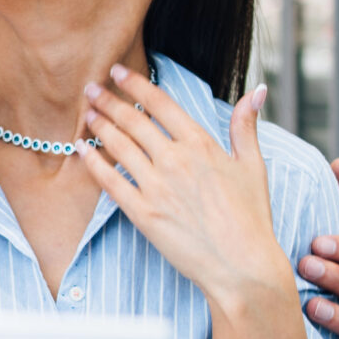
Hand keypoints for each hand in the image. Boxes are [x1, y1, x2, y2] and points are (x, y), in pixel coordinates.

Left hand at [82, 69, 293, 317]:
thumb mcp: (253, 166)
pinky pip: (110, 182)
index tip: (117, 72)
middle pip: (133, 120)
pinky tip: (82, 149)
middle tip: (91, 88)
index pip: (160, 103)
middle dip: (108, 100)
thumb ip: (245, 126)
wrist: (241, 266)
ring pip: (119, 146)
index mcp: (201, 144)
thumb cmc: (251, 219)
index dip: (135, 83)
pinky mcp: (143, 214)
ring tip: (86, 113)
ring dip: (99, 126)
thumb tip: (256, 90)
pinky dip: (93, 162)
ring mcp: (157, 187)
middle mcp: (175, 160)